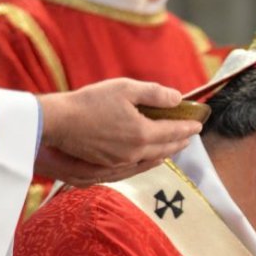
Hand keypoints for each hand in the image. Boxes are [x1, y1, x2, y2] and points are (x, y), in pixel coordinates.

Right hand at [35, 79, 201, 184]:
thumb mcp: (124, 89)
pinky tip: (150, 159)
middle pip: (166, 148)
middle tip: (190, 136)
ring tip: (174, 147)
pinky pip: (138, 167)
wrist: (57, 123)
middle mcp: (136, 152)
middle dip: (180, 141)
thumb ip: (154, 93)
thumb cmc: (88, 102)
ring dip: (167, 153)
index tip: (198, 124)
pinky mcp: (109, 166)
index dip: (188, 127)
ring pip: (153, 160)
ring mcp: (123, 162)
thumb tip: (177, 98)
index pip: (174, 131)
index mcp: (143, 133)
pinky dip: (150, 162)